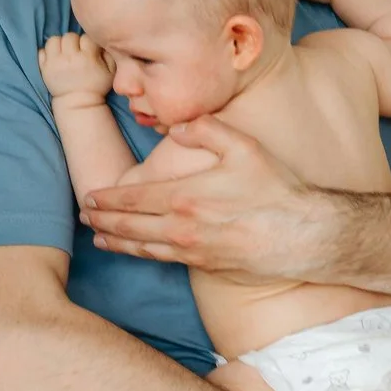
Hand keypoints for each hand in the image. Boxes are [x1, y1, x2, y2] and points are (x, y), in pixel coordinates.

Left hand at [38, 33, 113, 108]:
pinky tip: (55, 58)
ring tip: (64, 52)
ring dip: (59, 44)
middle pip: (69, 36)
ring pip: (54, 40)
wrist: (78, 104)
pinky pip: (42, 51)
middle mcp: (69, 58)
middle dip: (74, 41)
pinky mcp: (44, 68)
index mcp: (87, 58)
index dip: (88, 42)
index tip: (89, 50)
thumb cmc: (96, 87)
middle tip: (76, 50)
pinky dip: (47, 52)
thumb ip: (109, 54)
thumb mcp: (111, 72)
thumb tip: (100, 41)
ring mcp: (55, 63)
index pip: (86, 37)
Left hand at [81, 115, 334, 278]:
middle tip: (85, 216)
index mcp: (186, 196)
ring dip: (115, 241)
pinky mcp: (204, 266)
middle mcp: (182, 226)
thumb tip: (175, 125)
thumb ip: (206, 129)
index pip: (134, 197)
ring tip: (98, 237)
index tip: (90, 197)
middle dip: (103, 221)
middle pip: (129, 226)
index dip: (108, 199)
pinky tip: (133, 252)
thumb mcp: (244, 147)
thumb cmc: (276, 190)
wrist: (304, 236)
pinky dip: (140, 255)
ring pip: (142, 247)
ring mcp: (191, 250)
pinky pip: (162, 260)